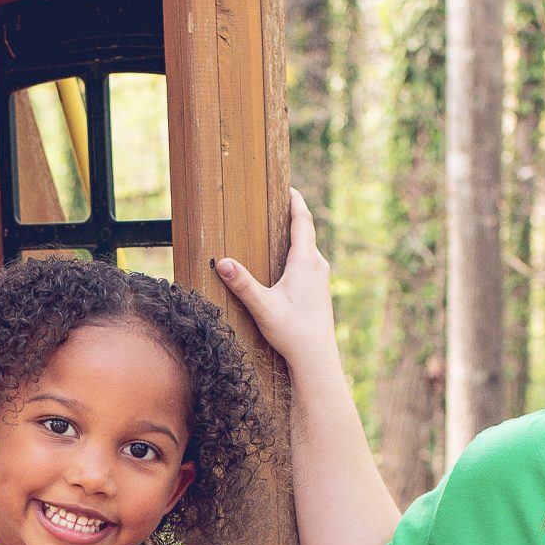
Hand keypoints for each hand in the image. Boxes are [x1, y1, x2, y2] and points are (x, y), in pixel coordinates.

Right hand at [215, 190, 339, 376]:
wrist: (317, 358)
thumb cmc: (292, 332)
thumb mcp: (263, 307)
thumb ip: (243, 284)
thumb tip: (222, 262)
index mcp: (305, 262)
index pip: (302, 221)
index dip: (295, 202)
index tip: (289, 187)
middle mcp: (318, 265)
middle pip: (307, 232)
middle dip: (293, 215)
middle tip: (279, 201)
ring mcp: (322, 278)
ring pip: (309, 248)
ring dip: (296, 235)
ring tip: (280, 227)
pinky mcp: (320, 291)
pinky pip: (310, 262)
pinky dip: (299, 253)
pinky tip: (287, 262)